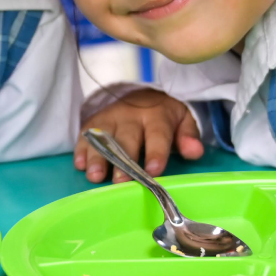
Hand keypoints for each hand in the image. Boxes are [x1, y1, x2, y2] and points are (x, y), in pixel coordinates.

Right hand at [76, 89, 203, 182]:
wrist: (141, 94)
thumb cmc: (163, 116)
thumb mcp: (182, 120)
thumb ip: (188, 136)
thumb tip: (194, 151)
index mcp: (156, 115)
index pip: (157, 133)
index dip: (156, 152)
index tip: (154, 170)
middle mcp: (131, 115)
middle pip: (126, 138)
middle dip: (123, 160)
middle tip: (121, 181)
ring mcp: (110, 117)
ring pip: (103, 136)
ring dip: (98, 156)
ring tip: (95, 176)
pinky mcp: (94, 121)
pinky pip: (86, 134)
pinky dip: (81, 149)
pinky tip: (80, 164)